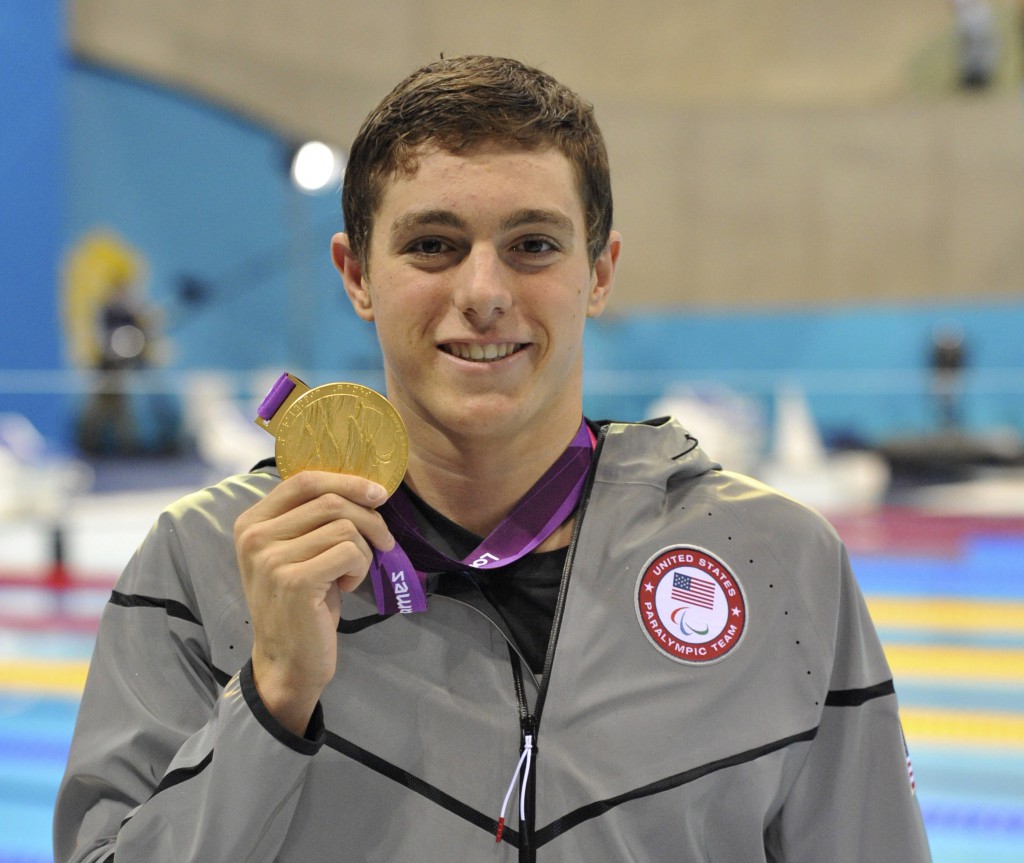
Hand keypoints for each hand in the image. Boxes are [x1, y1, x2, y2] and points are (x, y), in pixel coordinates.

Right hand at [234, 471, 393, 734]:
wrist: (288, 659)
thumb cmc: (302, 602)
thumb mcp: (299, 550)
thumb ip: (315, 517)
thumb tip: (367, 487)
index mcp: (252, 521)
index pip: (304, 480)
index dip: (347, 480)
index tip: (378, 494)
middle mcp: (254, 535)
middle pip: (331, 501)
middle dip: (369, 519)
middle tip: (383, 543)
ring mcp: (271, 558)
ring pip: (345, 527)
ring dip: (364, 550)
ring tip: (351, 573)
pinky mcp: (294, 580)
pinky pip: (350, 552)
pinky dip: (360, 568)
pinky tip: (345, 586)